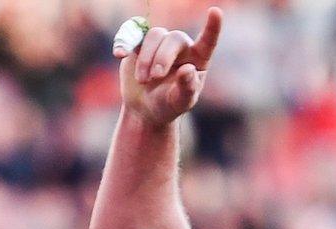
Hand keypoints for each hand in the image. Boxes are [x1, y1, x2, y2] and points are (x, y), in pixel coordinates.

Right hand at [113, 8, 222, 126]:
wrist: (145, 109)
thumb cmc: (169, 106)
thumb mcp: (181, 102)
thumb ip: (187, 87)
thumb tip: (187, 69)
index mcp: (198, 59)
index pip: (207, 41)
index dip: (212, 27)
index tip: (216, 12)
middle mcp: (181, 47)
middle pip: (173, 38)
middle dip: (162, 57)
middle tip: (155, 77)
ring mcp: (159, 43)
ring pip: (153, 35)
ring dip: (146, 58)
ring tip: (143, 80)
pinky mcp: (139, 43)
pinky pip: (132, 33)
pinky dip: (124, 41)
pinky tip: (119, 54)